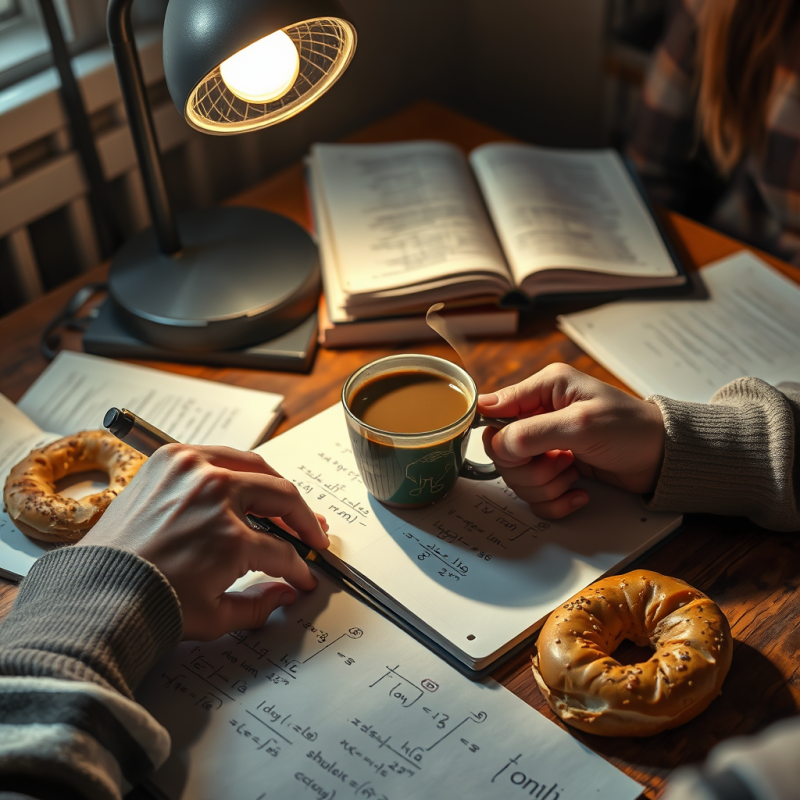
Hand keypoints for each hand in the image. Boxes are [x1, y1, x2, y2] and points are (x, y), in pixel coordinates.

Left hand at [77, 444, 329, 640]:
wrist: (95, 592)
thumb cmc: (147, 604)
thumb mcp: (214, 617)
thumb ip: (260, 605)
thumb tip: (286, 594)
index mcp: (231, 537)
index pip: (282, 550)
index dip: (299, 567)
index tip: (303, 575)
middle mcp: (215, 494)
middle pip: (281, 495)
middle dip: (303, 519)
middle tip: (314, 534)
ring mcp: (192, 470)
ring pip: (255, 466)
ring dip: (276, 486)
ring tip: (288, 506)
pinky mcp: (170, 460)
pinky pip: (219, 455)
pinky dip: (239, 468)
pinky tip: (247, 484)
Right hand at [478, 363, 664, 518]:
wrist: (665, 460)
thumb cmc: (632, 429)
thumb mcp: (580, 425)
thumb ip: (531, 432)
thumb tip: (494, 442)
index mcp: (543, 389)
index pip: (493, 410)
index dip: (498, 437)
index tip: (517, 453)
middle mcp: (540, 415)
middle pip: (502, 452)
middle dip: (529, 468)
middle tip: (561, 463)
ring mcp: (547, 445)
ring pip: (517, 477)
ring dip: (544, 486)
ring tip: (573, 475)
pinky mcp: (557, 471)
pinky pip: (535, 495)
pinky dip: (555, 501)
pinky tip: (578, 492)